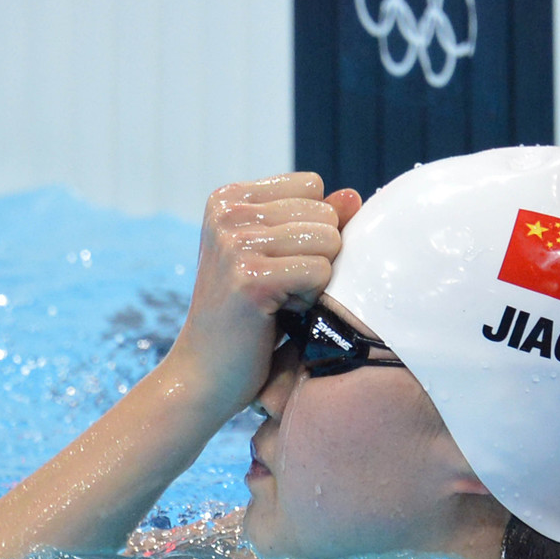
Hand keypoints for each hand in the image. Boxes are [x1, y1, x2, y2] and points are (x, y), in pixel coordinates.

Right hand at [168, 173, 360, 423]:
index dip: (310, 228)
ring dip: (313, 279)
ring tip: (277, 299)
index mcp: (229, 198)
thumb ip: (316, 220)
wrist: (205, 372)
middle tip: (276, 286)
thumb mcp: (278, 254)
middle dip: (315, 255)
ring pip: (328, 240)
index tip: (276, 261)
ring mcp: (236, 243)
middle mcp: (228, 212)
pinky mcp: (251, 279)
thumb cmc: (247, 314)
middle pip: (324, 213)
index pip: (312, 186)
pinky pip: (321, 272)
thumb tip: (354, 196)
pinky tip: (276, 314)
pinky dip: (309, 300)